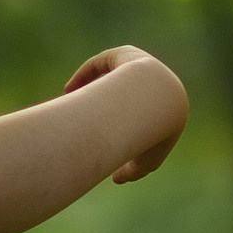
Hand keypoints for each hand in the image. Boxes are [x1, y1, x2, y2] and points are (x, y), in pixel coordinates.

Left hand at [63, 43, 188, 184]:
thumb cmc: (153, 135)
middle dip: (104, 104)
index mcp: (162, 105)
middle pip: (124, 92)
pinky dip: (85, 75)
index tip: (99, 137)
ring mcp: (140, 65)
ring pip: (112, 75)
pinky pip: (102, 62)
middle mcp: (153, 82)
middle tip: (85, 119)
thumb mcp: (146, 162)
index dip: (120, 126)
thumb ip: (132, 172)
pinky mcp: (125, 53)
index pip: (140, 114)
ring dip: (93, 88)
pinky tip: (69, 90)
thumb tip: (117, 179)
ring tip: (73, 103)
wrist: (159, 103)